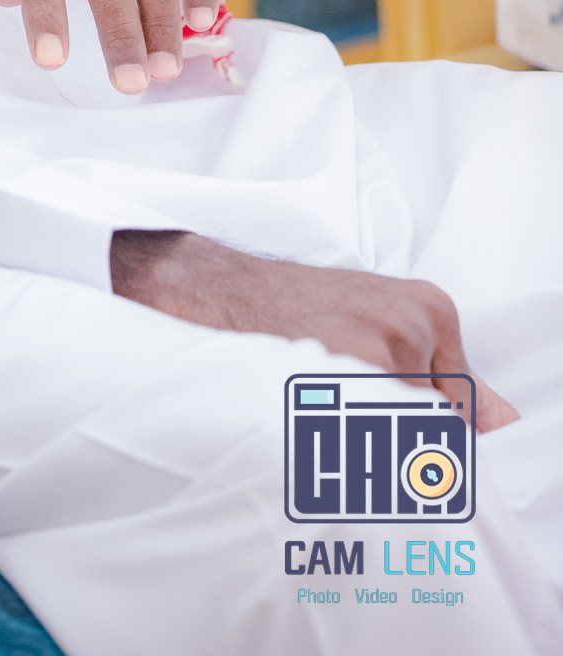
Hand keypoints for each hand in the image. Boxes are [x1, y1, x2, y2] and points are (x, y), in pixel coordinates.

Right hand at [111, 230, 519, 431]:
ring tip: (315, 393)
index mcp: (432, 310)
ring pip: (397, 436)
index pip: (460, 407)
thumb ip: (447, 376)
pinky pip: (366, 440)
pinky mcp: (349, 372)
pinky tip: (305, 403)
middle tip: (333, 398)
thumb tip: (506, 422)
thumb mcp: (383, 321)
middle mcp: (415, 326)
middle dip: (383, 428)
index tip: (371, 415)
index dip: (411, 424)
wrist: (224, 289)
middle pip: (431, 423)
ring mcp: (383, 349)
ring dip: (358, 436)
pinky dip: (338, 439)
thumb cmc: (301, 310)